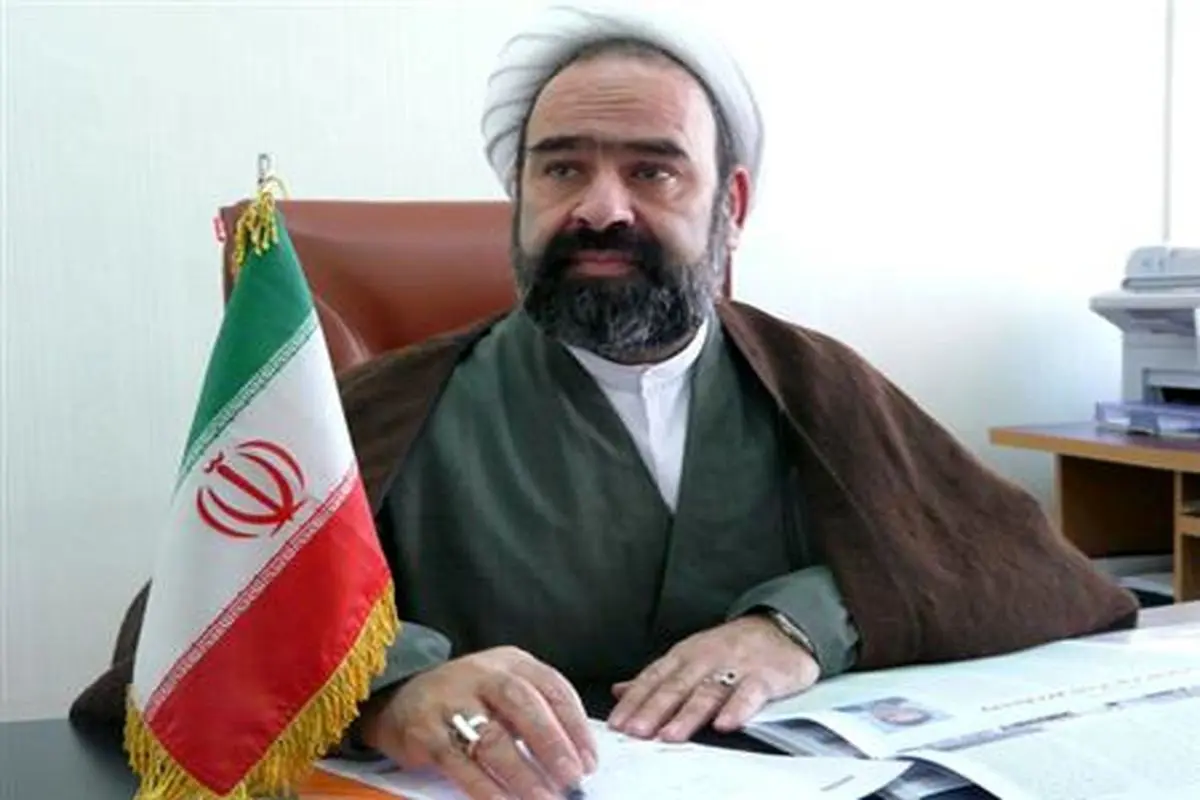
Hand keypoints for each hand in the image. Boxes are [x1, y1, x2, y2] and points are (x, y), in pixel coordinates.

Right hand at [359, 646, 597, 799]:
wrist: (399, 697)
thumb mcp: (503, 690)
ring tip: (546, 799)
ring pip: (492, 737)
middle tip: (573, 778)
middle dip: (552, 744)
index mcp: (510, 662)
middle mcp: (481, 674)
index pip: (552, 687)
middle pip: (523, 704)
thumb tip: (577, 759)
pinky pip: (459, 764)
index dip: (575, 725)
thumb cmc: (467, 699)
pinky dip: (485, 788)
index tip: (590, 760)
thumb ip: (536, 714)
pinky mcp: (425, 731)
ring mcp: (450, 700)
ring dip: (523, 773)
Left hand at [608, 615, 818, 741]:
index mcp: (685, 655)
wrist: (780, 629)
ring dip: (688, 715)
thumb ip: (657, 678)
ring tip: (670, 734)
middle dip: (654, 709)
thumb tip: (620, 691)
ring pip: (708, 692)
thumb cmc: (730, 647)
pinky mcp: (764, 677)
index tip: (618, 722)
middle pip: (676, 686)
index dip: (635, 701)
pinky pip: (750, 694)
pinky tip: (725, 724)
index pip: (654, 678)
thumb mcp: (690, 656)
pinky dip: (737, 709)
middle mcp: (706, 659)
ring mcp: (735, 667)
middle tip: (637, 731)